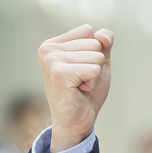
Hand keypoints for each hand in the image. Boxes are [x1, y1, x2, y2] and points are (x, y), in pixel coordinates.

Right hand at [37, 24, 113, 151]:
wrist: (77, 122)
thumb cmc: (86, 92)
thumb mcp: (98, 61)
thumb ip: (103, 43)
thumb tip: (103, 35)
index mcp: (53, 43)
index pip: (89, 31)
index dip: (94, 52)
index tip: (81, 70)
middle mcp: (48, 49)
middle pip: (94, 43)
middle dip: (95, 64)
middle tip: (80, 81)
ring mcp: (51, 60)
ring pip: (96, 56)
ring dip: (94, 75)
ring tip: (79, 86)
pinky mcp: (59, 73)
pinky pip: (95, 69)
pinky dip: (93, 82)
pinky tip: (79, 91)